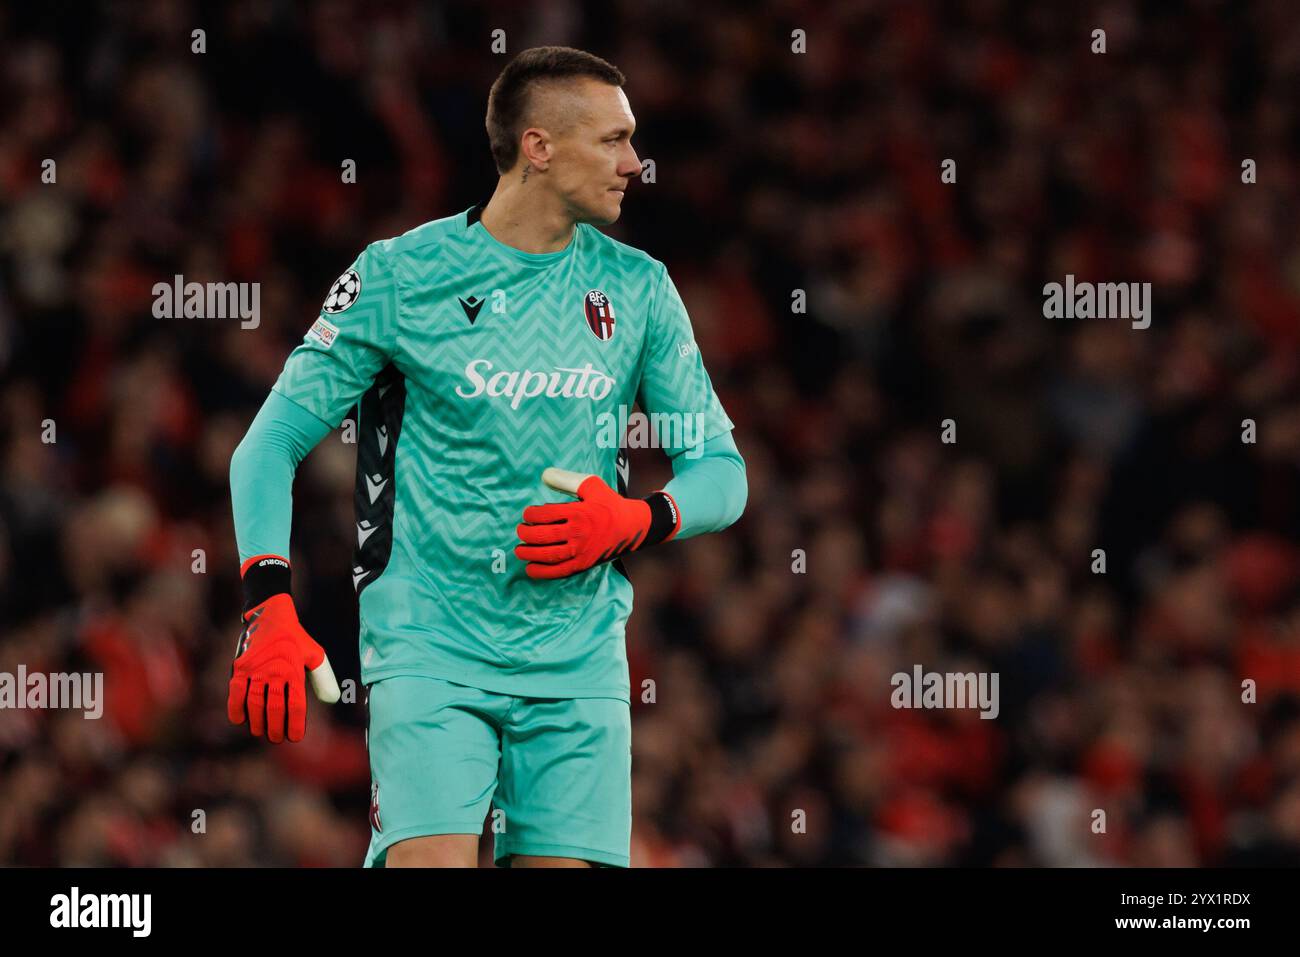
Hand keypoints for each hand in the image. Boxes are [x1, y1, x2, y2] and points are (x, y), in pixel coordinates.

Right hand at [228, 592, 339, 742]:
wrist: (270, 616)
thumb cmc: (295, 639)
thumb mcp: (314, 654)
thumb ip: (323, 678)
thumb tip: (332, 700)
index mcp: (294, 670)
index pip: (296, 704)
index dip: (296, 724)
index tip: (295, 737)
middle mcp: (275, 671)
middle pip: (275, 707)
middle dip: (276, 727)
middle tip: (277, 738)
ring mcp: (255, 670)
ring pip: (255, 703)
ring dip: (257, 722)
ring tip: (260, 732)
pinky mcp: (240, 668)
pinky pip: (235, 692)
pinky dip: (236, 708)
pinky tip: (240, 720)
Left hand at [514, 468, 679, 579]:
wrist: (632, 527)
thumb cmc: (609, 504)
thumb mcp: (591, 485)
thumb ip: (566, 479)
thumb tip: (544, 475)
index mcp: (578, 512)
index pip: (544, 514)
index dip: (530, 515)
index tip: (527, 515)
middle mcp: (578, 533)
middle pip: (541, 535)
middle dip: (525, 533)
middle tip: (520, 531)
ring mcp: (580, 551)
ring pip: (547, 555)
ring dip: (528, 553)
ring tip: (519, 550)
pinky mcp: (583, 564)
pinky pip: (558, 571)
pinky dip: (541, 572)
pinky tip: (530, 568)